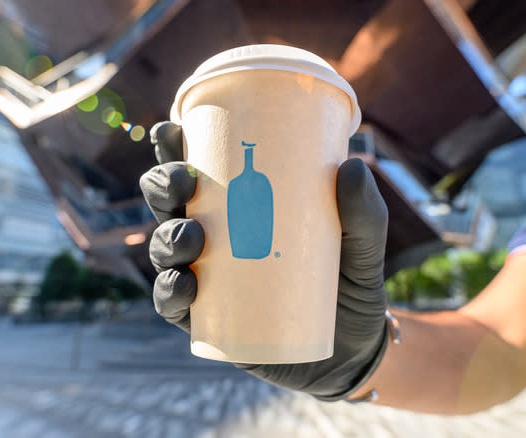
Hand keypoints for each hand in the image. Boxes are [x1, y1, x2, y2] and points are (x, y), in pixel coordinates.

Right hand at [140, 121, 389, 399]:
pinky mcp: (208, 320)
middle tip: (185, 181)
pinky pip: (173, 304)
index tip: (171, 129)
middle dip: (163, 185)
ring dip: (166, 237)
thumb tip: (351, 165)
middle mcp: (212, 237)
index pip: (196, 171)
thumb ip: (362, 210)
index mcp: (237, 207)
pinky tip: (184, 284)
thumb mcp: (362, 244)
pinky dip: (170, 292)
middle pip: (168, 203)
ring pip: (164, 249)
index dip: (172, 148)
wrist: (352, 348)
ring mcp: (206, 278)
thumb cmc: (349, 282)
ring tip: (192, 236)